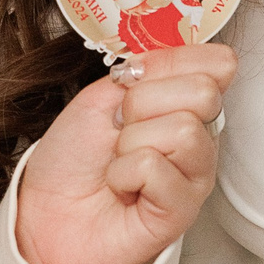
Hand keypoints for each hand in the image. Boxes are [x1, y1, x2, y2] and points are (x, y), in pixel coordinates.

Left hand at [13, 43, 236, 263]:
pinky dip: (123, 174)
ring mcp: (195, 175)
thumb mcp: (106, 92)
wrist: (46, 210)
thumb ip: (155, 67)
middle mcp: (200, 137)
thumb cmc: (73, 156)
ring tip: (118, 162)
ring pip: (183, 130)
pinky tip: (122, 188)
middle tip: (120, 129)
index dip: (170, 66)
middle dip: (143, 104)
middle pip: (204, 93)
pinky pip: (156, 167)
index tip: (132, 84)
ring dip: (131, 143)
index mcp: (185, 103)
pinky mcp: (182, 210)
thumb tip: (202, 53)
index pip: (218, 64)